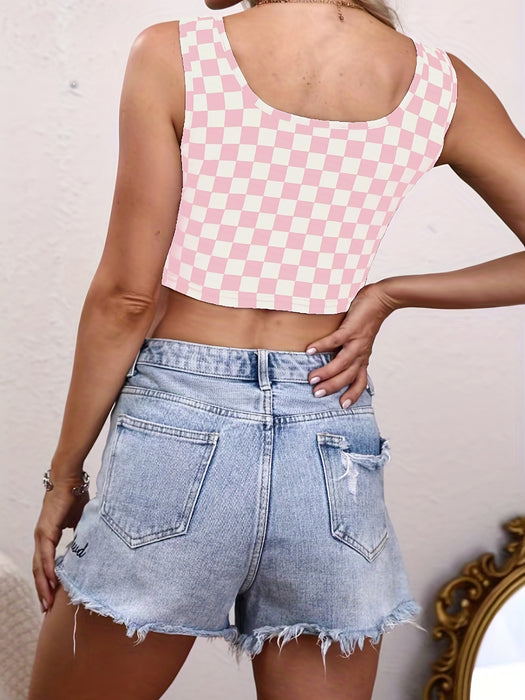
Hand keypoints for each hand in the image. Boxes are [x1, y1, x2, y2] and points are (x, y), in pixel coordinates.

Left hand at [32, 475, 88, 613]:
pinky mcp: (46, 530)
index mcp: (48, 536)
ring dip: (43, 586)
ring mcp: (41, 534)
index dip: (47, 582)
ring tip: (47, 602)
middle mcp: (41, 538)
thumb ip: (81, 535)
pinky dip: (47, 569)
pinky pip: (45, 555)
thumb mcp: (80, 521)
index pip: (44, 564)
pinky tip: (51, 582)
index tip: (53, 598)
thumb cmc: (75, 495)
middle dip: (42, 591)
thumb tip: (88, 548)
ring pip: (39, 566)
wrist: (70, 478)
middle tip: (46, 609)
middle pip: (38, 570)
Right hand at [305, 282, 395, 407]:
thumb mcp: (360, 340)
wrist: (381, 300)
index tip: (342, 406)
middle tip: (316, 394)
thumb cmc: (366, 319)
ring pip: (342, 362)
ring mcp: (356, 341)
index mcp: (362, 358)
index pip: (360, 381)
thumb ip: (348, 350)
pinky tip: (309, 350)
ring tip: (312, 379)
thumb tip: (331, 357)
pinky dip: (322, 346)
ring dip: (327, 372)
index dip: (353, 394)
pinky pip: (335, 340)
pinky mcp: (350, 328)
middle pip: (348, 376)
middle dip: (332, 387)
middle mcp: (360, 353)